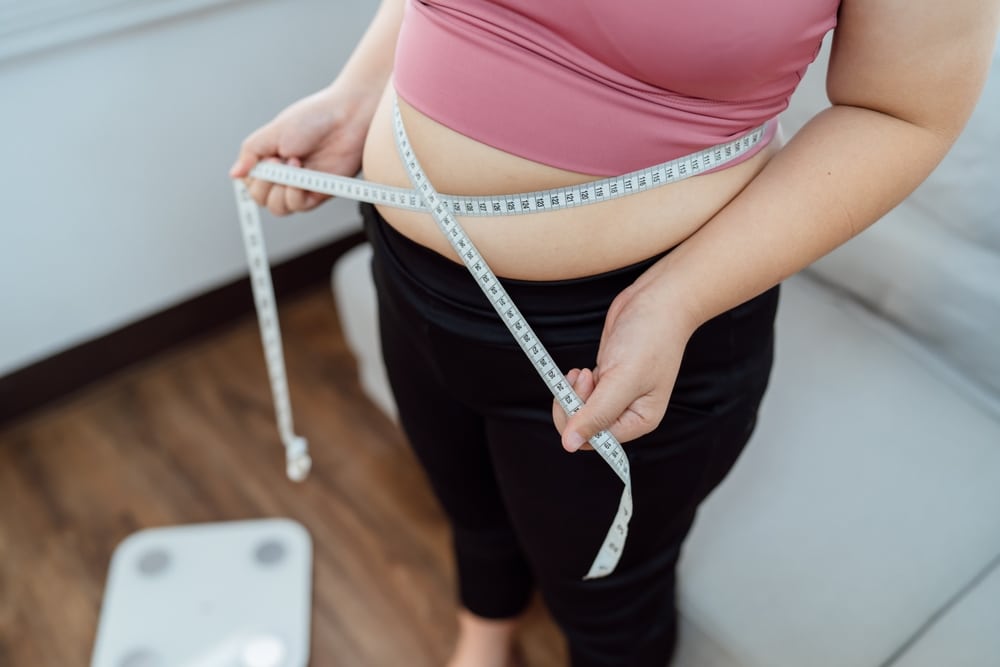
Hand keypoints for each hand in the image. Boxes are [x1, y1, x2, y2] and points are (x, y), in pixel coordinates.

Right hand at [229, 84, 379, 215]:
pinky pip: (300, 206)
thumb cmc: (312, 119)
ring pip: (279, 208)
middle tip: (280, 161)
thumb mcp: (272, 132)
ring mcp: (302, 185)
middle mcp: (284, 175)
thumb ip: (250, 153)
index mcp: (269, 159)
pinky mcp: (319, 192)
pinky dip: (296, 194)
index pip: (250, 184)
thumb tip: (234, 174)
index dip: (255, 177)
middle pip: (262, 199)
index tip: (268, 158)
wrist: (346, 117)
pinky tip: (304, 176)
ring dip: (281, 190)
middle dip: (266, 184)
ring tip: (295, 166)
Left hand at [551, 276, 698, 451]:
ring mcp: (616, 395)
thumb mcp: (622, 379)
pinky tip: (583, 369)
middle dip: (574, 404)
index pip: (597, 440)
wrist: (657, 301)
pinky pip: (582, 394)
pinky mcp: (606, 379)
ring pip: (580, 409)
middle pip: (584, 427)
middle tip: (582, 377)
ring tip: (584, 371)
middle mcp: (628, 412)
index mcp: (639, 421)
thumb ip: (596, 414)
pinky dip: (576, 383)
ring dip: (574, 392)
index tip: (573, 396)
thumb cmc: (650, 337)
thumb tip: (570, 444)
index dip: (577, 422)